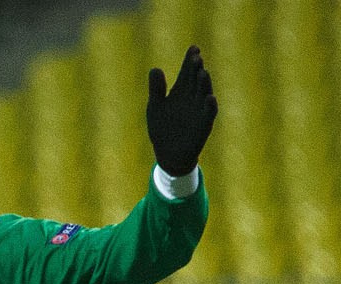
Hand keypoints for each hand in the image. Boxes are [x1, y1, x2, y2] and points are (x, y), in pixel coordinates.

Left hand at [146, 45, 215, 175]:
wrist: (168, 154)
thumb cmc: (162, 128)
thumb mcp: (155, 107)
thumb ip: (156, 89)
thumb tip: (155, 68)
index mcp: (180, 91)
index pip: (187, 72)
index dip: (190, 60)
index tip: (193, 48)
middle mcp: (193, 97)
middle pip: (195, 79)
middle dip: (196, 69)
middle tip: (196, 57)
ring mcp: (199, 109)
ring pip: (204, 93)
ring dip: (204, 83)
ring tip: (202, 72)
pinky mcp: (204, 124)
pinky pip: (209, 113)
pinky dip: (210, 105)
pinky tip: (209, 97)